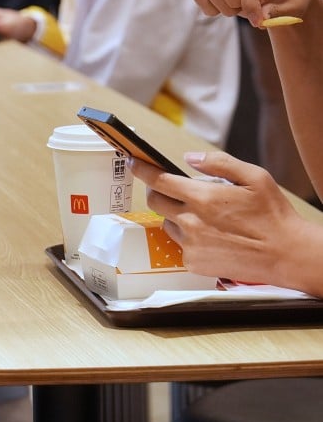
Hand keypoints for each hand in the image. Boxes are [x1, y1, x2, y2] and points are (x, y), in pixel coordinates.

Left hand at [130, 152, 306, 288]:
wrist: (287, 255)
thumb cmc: (273, 215)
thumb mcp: (255, 177)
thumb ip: (219, 163)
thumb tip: (189, 158)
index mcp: (203, 197)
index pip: (158, 180)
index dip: (143, 169)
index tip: (134, 162)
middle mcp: (191, 221)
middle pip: (156, 202)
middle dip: (158, 192)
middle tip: (174, 190)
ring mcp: (191, 244)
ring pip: (168, 224)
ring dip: (178, 217)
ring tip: (206, 218)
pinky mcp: (194, 263)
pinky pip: (181, 245)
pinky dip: (190, 238)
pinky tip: (212, 237)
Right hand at [193, 0, 319, 27]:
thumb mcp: (296, 6)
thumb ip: (280, 11)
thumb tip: (260, 16)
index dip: (250, 2)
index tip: (258, 22)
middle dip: (232, 0)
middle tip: (246, 11)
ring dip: (224, 7)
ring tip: (241, 10)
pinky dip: (209, 7)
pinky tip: (226, 9)